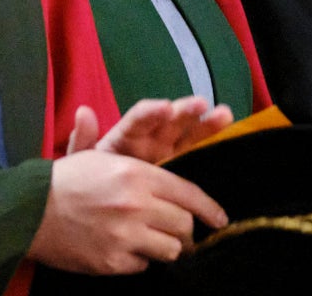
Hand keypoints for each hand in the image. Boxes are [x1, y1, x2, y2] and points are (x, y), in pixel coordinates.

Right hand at [28, 149, 227, 273]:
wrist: (28, 212)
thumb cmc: (65, 179)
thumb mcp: (99, 154)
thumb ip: (134, 141)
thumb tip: (164, 109)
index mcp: (136, 174)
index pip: (188, 193)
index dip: (209, 209)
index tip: (220, 219)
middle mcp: (136, 204)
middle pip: (184, 225)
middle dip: (185, 230)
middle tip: (179, 232)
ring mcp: (126, 236)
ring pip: (170, 250)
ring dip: (165, 247)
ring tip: (152, 241)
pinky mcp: (113, 262)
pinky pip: (143, 266)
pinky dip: (139, 261)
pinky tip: (124, 249)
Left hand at [65, 99, 233, 165]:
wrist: (103, 208)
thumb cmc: (90, 180)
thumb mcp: (82, 162)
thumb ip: (83, 140)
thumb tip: (83, 112)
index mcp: (127, 136)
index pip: (139, 120)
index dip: (152, 113)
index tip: (165, 107)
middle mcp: (150, 140)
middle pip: (169, 122)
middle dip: (185, 112)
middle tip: (202, 104)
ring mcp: (168, 155)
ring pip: (188, 136)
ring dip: (206, 125)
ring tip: (224, 114)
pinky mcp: (179, 172)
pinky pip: (197, 158)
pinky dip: (211, 148)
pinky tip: (229, 138)